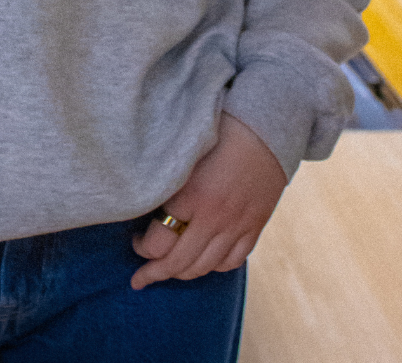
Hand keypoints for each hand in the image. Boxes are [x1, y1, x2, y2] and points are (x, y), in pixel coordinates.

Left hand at [129, 113, 286, 289]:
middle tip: (140, 275)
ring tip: (168, 269)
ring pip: (204, 267)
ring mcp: (236, 225)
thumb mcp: (184, 150)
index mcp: (191, 195)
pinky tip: (203, 260)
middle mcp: (213, 217)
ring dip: (182, 274)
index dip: (142, 248)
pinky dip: (214, 267)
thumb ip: (165, 179)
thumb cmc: (218, 129)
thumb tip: (140, 201)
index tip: (135, 240)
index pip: (158, 243)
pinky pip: (232, 262)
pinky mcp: (254, 227)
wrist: (266, 125)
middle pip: (178, 263)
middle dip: (154, 273)